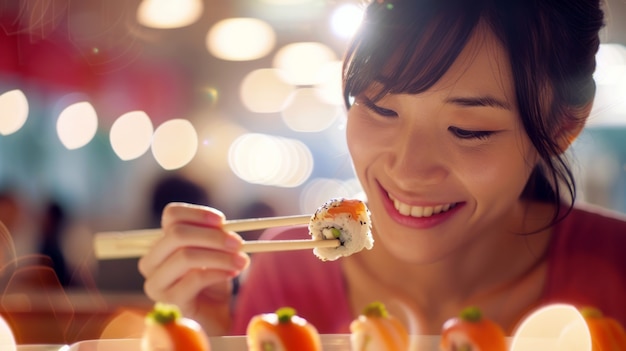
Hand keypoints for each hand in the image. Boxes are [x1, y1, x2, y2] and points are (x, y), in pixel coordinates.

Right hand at [138, 202, 249, 335]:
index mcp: (160, 243)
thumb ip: (213, 235)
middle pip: (177, 234)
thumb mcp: (213, 250)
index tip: (222, 220)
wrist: (215, 311)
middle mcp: (151, 261)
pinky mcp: (169, 300)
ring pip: (186, 256)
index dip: (198, 214)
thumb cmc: (213, 276)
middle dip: (212, 236)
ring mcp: (156, 283)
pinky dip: (219, 272)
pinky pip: (195, 278)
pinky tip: (233, 272)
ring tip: (241, 260)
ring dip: (220, 256)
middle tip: (237, 243)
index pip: (171, 215)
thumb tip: (223, 226)